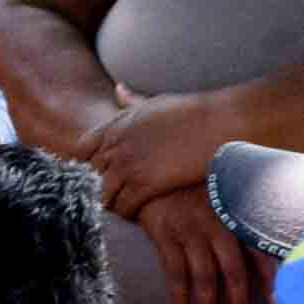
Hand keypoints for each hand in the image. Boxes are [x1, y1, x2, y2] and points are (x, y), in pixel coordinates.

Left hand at [81, 89, 231, 218]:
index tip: (99, 173)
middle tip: (112, 196)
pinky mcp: (145, 183)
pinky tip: (139, 214)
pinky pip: (123, 206)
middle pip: (88, 175)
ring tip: (125, 207)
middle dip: (97, 187)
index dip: (86, 165)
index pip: (81, 150)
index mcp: (115, 126)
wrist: (222, 123)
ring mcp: (128, 165)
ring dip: (111, 203)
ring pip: (102, 194)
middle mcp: (116, 146)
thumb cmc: (195, 112)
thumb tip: (117, 89)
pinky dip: (127, 213)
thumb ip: (132, 102)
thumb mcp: (155, 102)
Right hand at [135, 193, 273, 303]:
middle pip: (232, 271)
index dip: (269, 280)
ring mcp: (190, 230)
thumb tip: (276, 258)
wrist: (155, 174)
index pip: (260, 251)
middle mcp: (217, 224)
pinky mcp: (164, 234)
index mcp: (238, 215)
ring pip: (203, 276)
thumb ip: (247, 222)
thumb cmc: (197, 191)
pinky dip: (177, 297)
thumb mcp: (228, 199)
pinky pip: (173, 272)